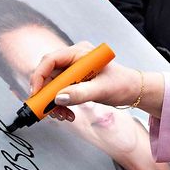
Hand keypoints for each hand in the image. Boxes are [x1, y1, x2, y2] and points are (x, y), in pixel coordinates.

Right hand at [30, 42, 163, 119]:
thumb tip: (58, 98)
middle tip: (50, 111)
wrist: (133, 91)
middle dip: (46, 95)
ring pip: (52, 86)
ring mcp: (73, 70)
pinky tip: (68, 114)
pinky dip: (60, 104)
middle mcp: (74, 59)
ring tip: (63, 116)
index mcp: (80, 53)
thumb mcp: (102, 90)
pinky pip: (59, 92)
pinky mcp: (74, 81)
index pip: (51, 60)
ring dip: (53, 103)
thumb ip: (80, 94)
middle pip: (48, 74)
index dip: (39, 76)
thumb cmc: (122, 84)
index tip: (36, 94)